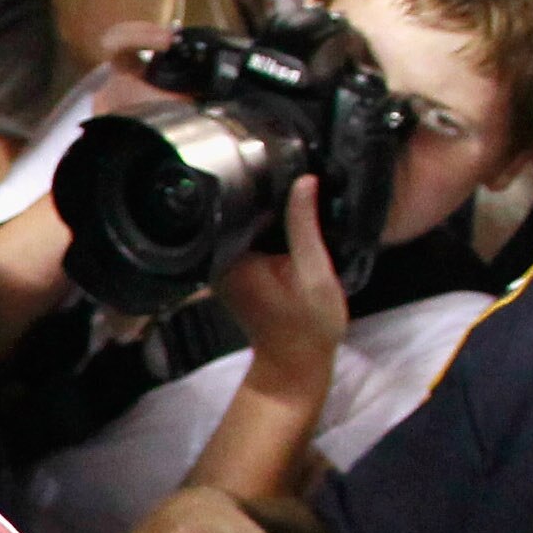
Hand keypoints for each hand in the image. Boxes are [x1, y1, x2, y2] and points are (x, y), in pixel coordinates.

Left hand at [213, 176, 349, 392]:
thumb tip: (303, 181)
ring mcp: (225, 267)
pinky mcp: (236, 273)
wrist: (296, 362)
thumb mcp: (314, 270)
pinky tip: (292, 227)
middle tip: (303, 183)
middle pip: (243, 213)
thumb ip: (304, 226)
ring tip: (301, 201)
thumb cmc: (308, 324)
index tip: (294, 170)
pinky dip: (270, 233)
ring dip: (273, 216)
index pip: (243, 205)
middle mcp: (219, 260)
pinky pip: (252, 240)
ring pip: (249, 225)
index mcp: (230, 257)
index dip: (270, 187)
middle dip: (272, 200)